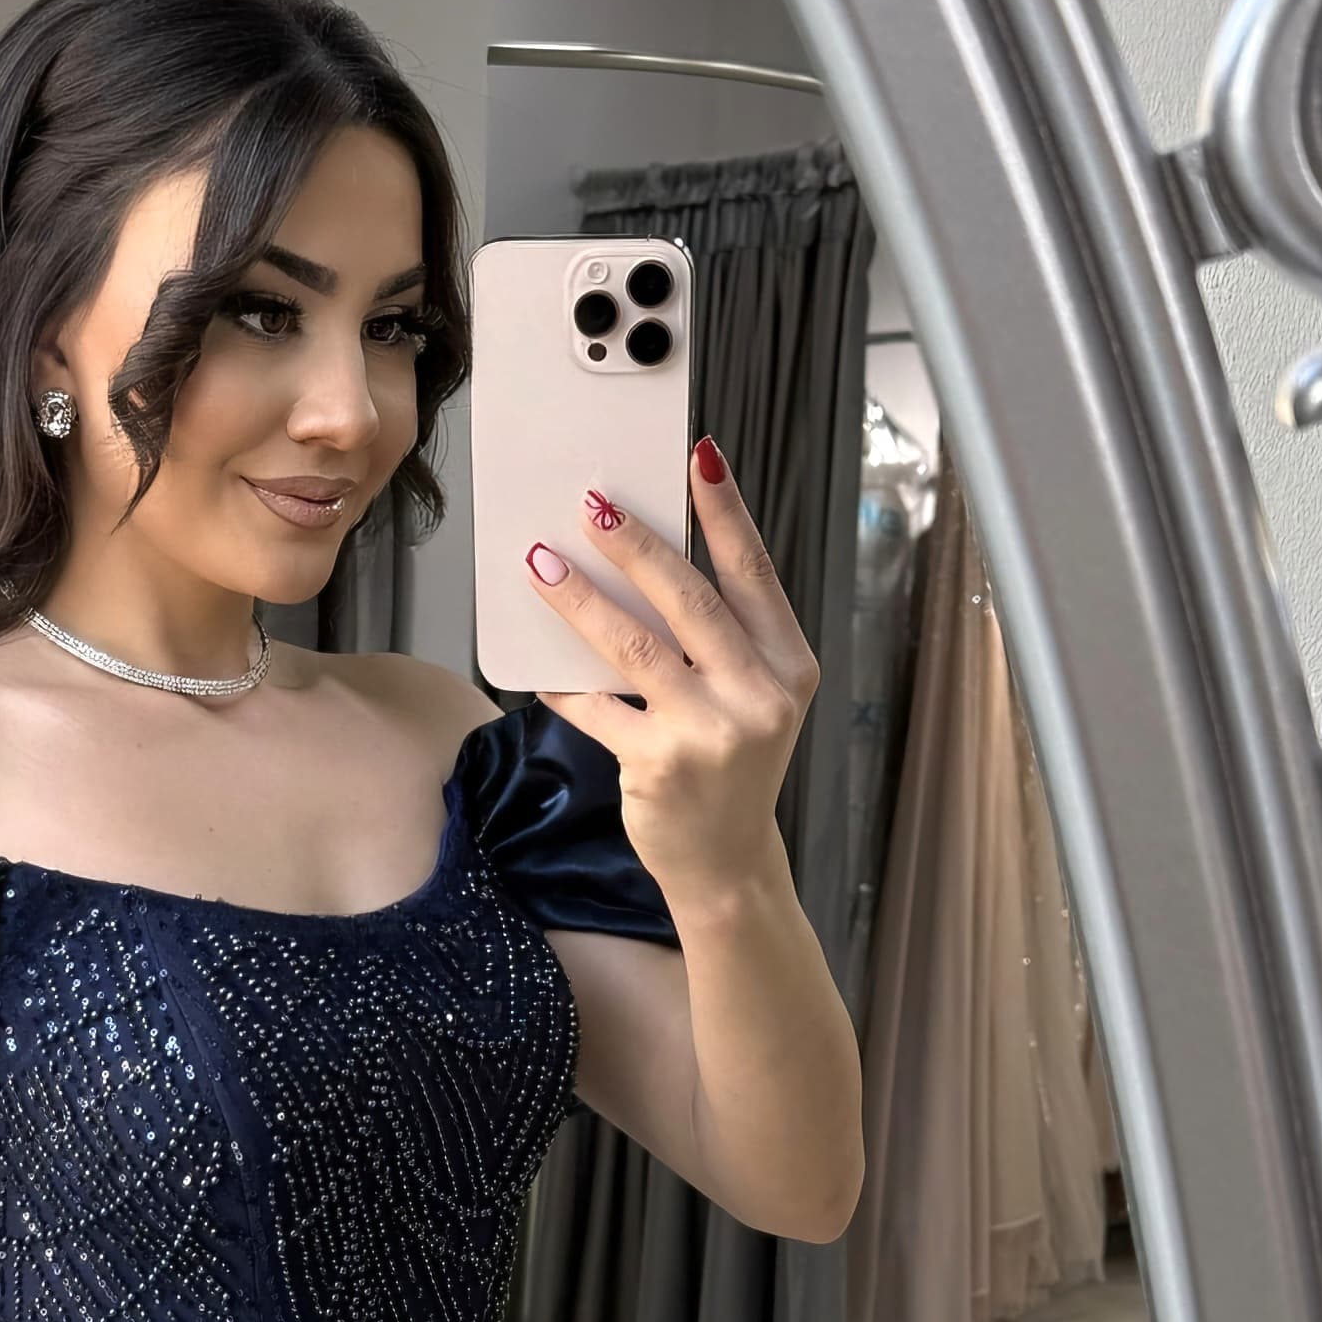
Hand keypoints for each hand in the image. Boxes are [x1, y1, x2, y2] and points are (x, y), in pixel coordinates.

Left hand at [522, 440, 820, 918]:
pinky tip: (532, 660)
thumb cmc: (730, 767)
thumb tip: (646, 563)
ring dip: (582, 599)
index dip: (726, 513)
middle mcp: (759, 694)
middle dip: (637, 545)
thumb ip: (719, 640)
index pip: (754, 573)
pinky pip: (598, 709)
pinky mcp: (660, 766)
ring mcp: (711, 732)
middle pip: (689, 600)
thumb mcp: (751, 699)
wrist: (727, 863)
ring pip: (635, 646)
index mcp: (789, 665)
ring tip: (541, 562)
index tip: (697, 458)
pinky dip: (561, 683)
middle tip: (592, 503)